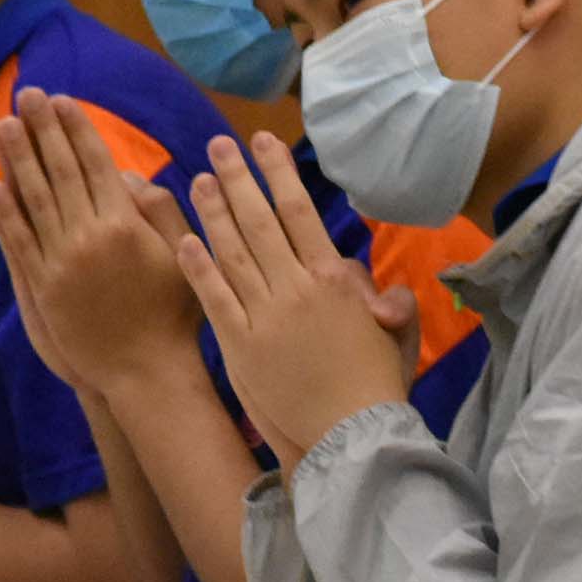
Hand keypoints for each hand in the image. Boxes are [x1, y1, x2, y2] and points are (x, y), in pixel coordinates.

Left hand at [0, 88, 202, 395]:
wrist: (146, 371)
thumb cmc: (174, 313)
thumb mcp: (181, 254)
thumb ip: (158, 210)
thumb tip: (125, 175)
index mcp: (126, 224)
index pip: (96, 163)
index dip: (77, 129)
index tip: (62, 100)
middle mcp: (89, 237)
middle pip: (61, 172)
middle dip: (42, 130)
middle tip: (26, 94)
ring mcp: (61, 262)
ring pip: (34, 199)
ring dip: (16, 159)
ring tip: (3, 124)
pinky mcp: (42, 288)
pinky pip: (17, 242)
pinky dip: (2, 213)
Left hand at [170, 134, 416, 464]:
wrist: (349, 439)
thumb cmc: (377, 387)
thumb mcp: (398, 335)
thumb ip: (385, 298)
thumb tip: (363, 278)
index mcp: (334, 279)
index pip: (300, 211)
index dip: (278, 173)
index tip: (262, 143)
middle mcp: (296, 287)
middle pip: (260, 220)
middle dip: (238, 178)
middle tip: (218, 145)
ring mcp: (264, 316)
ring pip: (232, 251)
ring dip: (212, 212)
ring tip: (196, 179)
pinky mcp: (240, 346)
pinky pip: (215, 297)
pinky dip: (198, 267)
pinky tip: (183, 241)